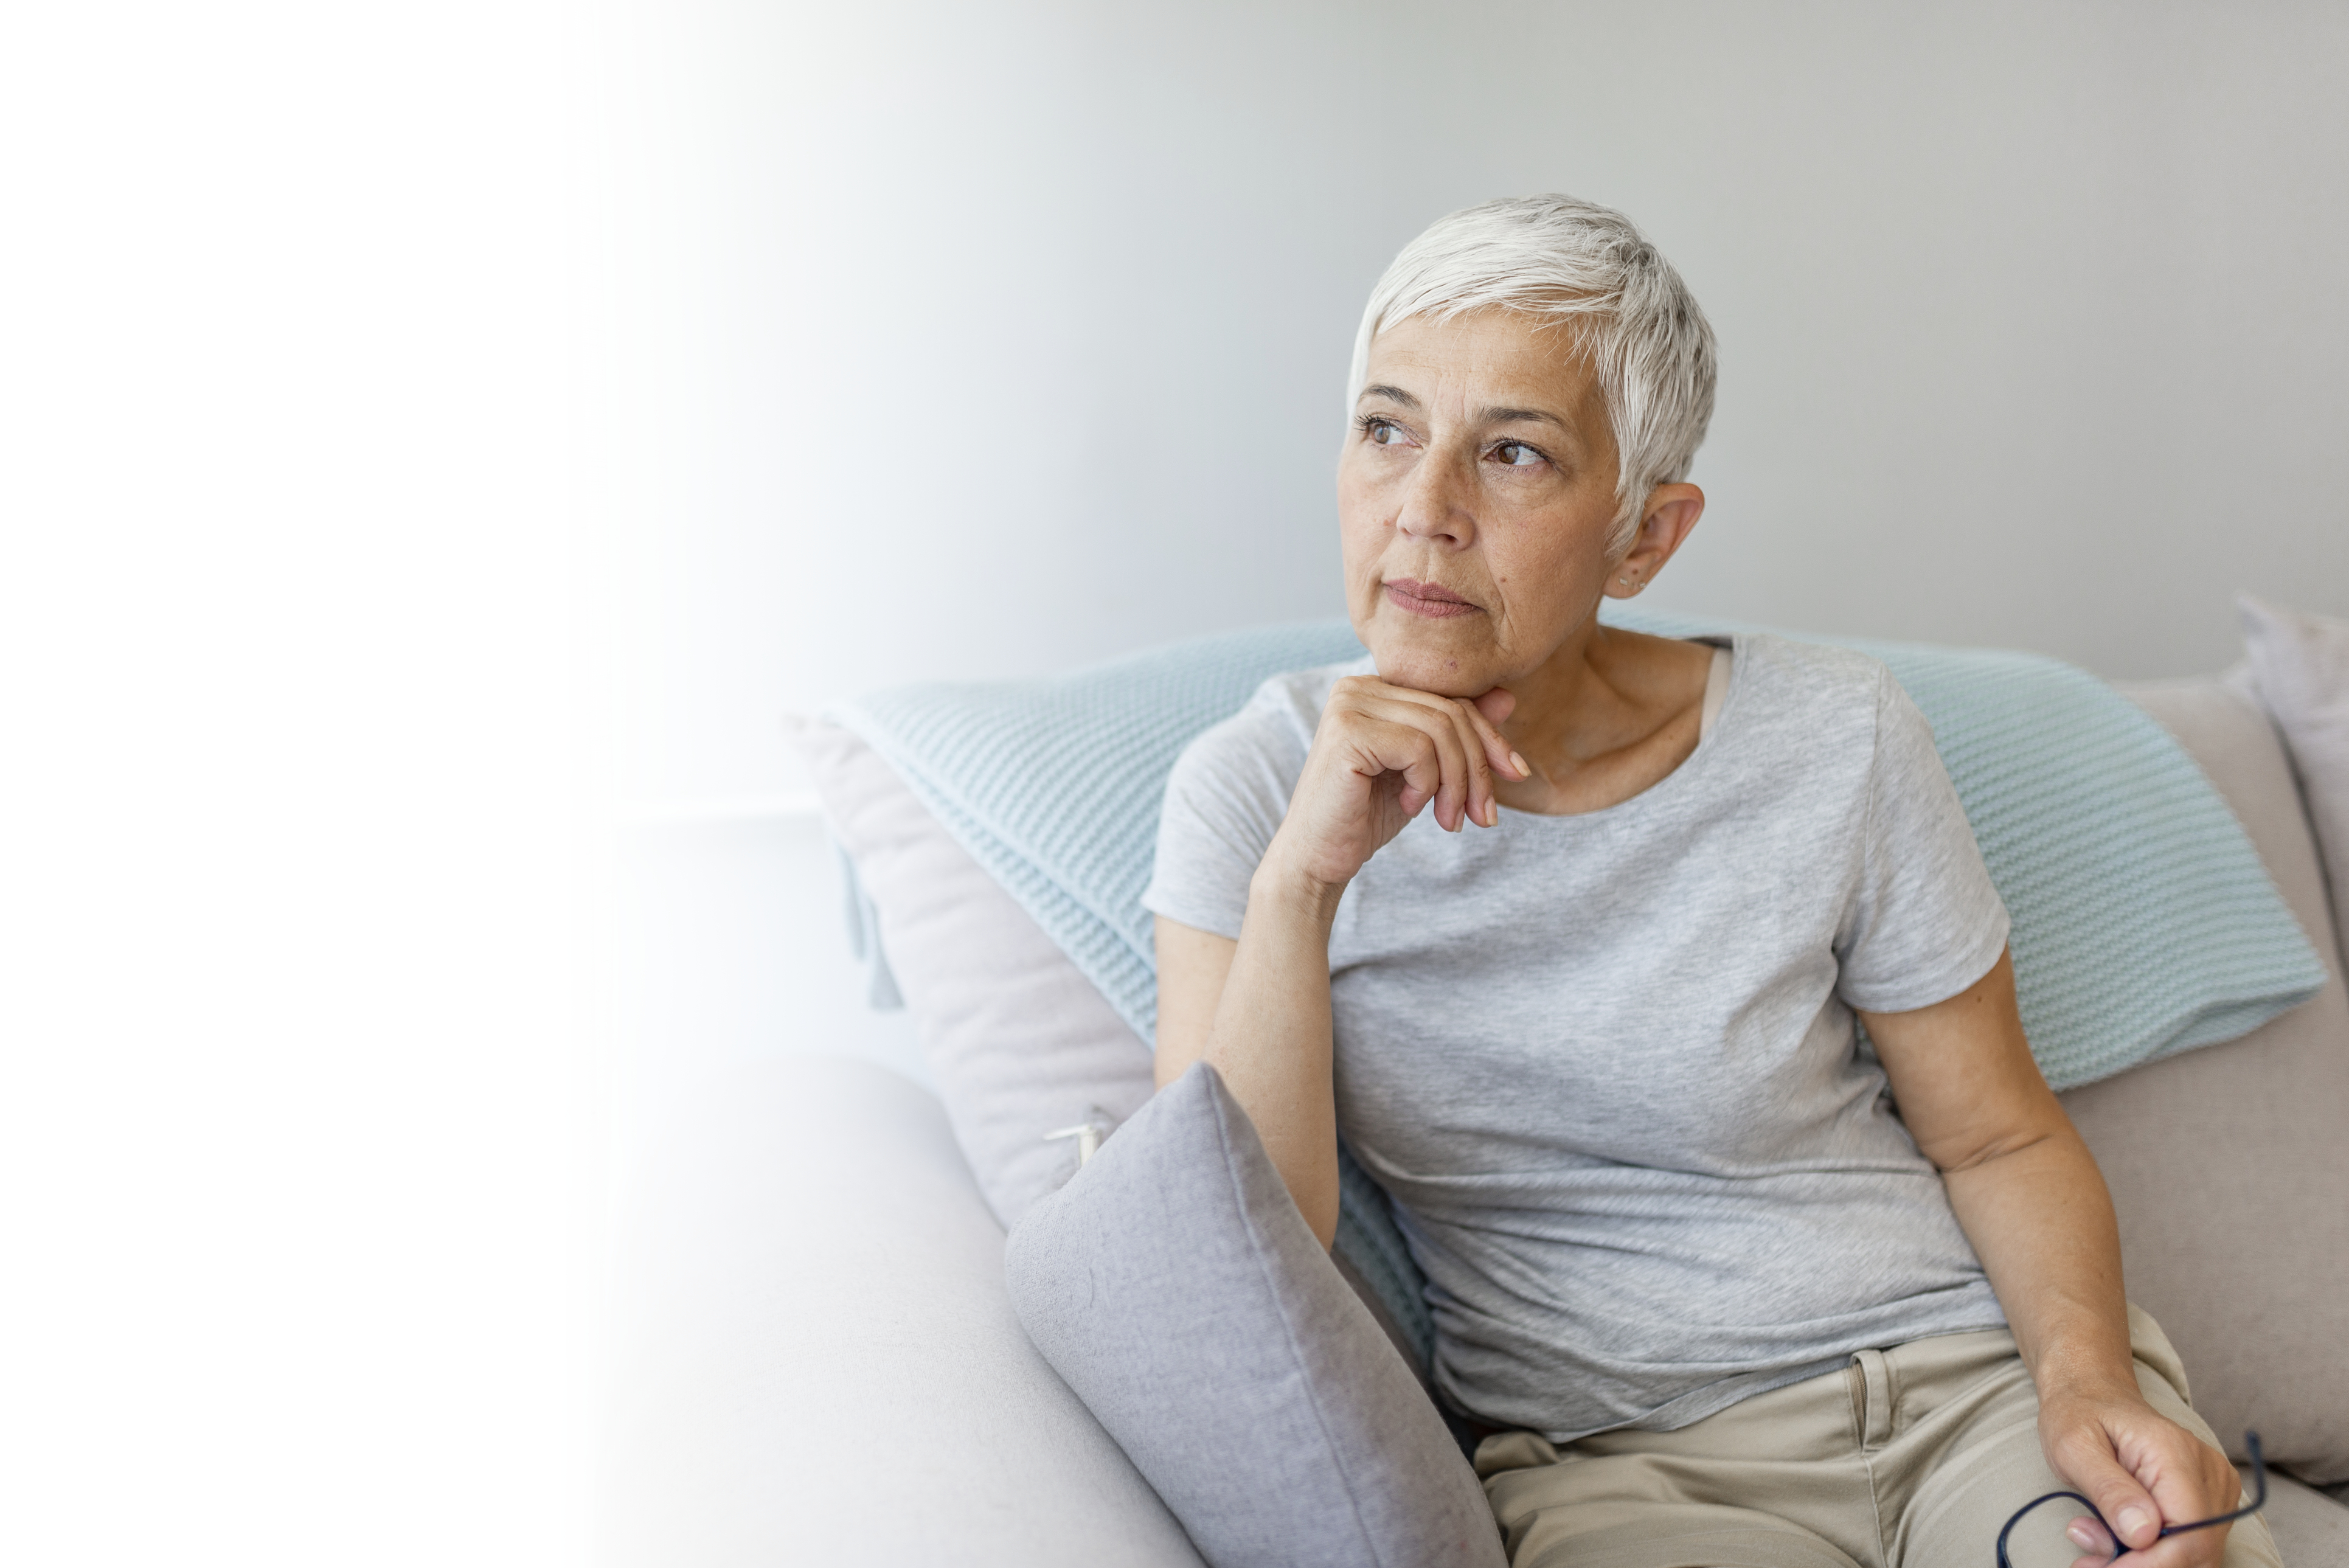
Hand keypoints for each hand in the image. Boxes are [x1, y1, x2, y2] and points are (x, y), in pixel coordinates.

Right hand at [1260, 675, 1526, 894]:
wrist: (1317, 859)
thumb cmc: (1367, 816)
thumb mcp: (1426, 774)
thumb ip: (1458, 735)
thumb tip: (1507, 696)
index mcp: (1375, 689)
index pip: (1451, 700)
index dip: (1491, 738)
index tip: (1517, 774)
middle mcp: (1357, 687)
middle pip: (1450, 713)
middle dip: (1478, 768)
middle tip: (1483, 816)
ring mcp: (1349, 705)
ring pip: (1439, 731)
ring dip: (1457, 784)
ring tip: (1448, 821)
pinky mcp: (1347, 731)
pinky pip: (1418, 749)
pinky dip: (1427, 785)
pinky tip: (1409, 806)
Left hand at [2040, 1389, 2243, 1567]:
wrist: (2094, 1393)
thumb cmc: (2080, 1414)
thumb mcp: (2074, 1445)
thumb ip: (2108, 1489)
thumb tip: (2143, 1534)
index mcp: (2176, 1454)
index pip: (2189, 1535)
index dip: (2150, 1566)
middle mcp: (2209, 1474)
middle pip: (2197, 1552)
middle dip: (2141, 1567)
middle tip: (2088, 1562)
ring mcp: (2215, 1490)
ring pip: (2193, 1555)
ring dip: (2142, 1561)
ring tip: (2092, 1540)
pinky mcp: (2209, 1503)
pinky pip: (2188, 1545)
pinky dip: (2149, 1554)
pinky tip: (2111, 1538)